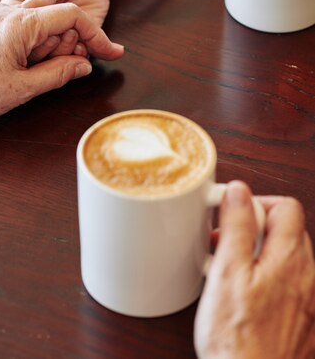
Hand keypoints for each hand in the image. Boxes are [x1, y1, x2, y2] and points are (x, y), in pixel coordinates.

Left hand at [0, 2, 122, 133]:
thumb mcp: (24, 89)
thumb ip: (59, 73)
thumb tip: (84, 65)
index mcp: (19, 24)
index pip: (71, 15)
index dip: (94, 34)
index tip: (108, 52)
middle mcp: (4, 11)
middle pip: (52, 18)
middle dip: (63, 44)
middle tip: (58, 70)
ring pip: (33, 22)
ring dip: (43, 44)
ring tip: (29, 71)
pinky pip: (13, 25)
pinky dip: (25, 41)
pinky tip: (14, 64)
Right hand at [194, 181, 314, 358]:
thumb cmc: (238, 341)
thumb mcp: (228, 272)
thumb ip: (236, 226)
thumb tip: (239, 191)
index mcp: (289, 259)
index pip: (287, 206)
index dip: (257, 203)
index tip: (232, 214)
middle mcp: (307, 277)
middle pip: (287, 231)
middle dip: (255, 229)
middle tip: (225, 244)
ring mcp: (306, 301)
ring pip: (286, 259)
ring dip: (258, 255)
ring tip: (230, 272)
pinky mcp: (301, 321)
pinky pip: (287, 286)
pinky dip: (266, 280)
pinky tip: (243, 297)